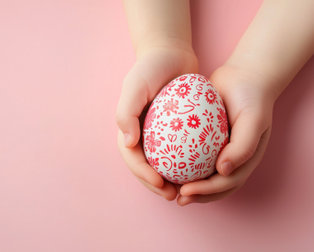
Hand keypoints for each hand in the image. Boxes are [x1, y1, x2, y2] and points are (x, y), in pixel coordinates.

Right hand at [116, 45, 197, 199]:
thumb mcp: (134, 86)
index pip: (133, 159)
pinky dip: (186, 164)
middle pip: (146, 167)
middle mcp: (140, 135)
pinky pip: (179, 152)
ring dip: (171, 180)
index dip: (144, 176)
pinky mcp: (173, 131)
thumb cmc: (150, 69)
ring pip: (162, 164)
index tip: (162, 184)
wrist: (170, 54)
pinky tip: (200, 172)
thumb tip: (129, 143)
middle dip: (157, 186)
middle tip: (175, 195)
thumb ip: (126, 112)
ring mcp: (156, 134)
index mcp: (127, 129)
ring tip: (187, 190)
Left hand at [177, 64, 274, 205]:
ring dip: (186, 184)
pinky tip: (163, 162)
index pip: (224, 183)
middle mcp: (231, 159)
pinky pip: (192, 155)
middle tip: (174, 197)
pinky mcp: (206, 140)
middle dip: (194, 195)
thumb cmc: (252, 98)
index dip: (205, 192)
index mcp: (244, 161)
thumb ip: (243, 147)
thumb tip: (223, 171)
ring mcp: (219, 150)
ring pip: (202, 174)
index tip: (185, 190)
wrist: (244, 77)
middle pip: (213, 186)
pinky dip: (181, 162)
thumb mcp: (253, 120)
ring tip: (166, 186)